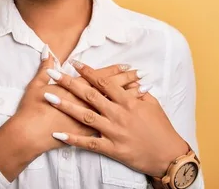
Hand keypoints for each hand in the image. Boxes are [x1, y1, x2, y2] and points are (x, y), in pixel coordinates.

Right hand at [0, 57, 140, 181]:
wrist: (29, 136)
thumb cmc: (32, 111)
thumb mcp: (36, 86)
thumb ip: (45, 68)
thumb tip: (48, 52)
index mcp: (76, 90)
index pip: (100, 78)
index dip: (114, 72)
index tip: (127, 66)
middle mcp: (87, 104)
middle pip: (111, 91)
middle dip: (126, 82)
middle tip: (140, 75)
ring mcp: (89, 120)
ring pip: (114, 108)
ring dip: (128, 99)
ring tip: (143, 91)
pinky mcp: (88, 135)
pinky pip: (110, 126)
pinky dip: (122, 119)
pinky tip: (132, 116)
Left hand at [44, 60, 188, 177]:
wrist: (169, 156)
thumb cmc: (161, 129)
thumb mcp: (153, 106)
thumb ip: (140, 93)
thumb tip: (133, 80)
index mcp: (128, 102)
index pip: (105, 82)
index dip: (89, 71)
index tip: (75, 63)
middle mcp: (119, 114)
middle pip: (90, 95)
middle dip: (70, 83)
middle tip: (54, 73)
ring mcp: (114, 132)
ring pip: (86, 116)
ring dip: (66, 106)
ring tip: (49, 97)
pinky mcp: (113, 149)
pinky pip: (89, 143)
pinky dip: (73, 139)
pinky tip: (58, 135)